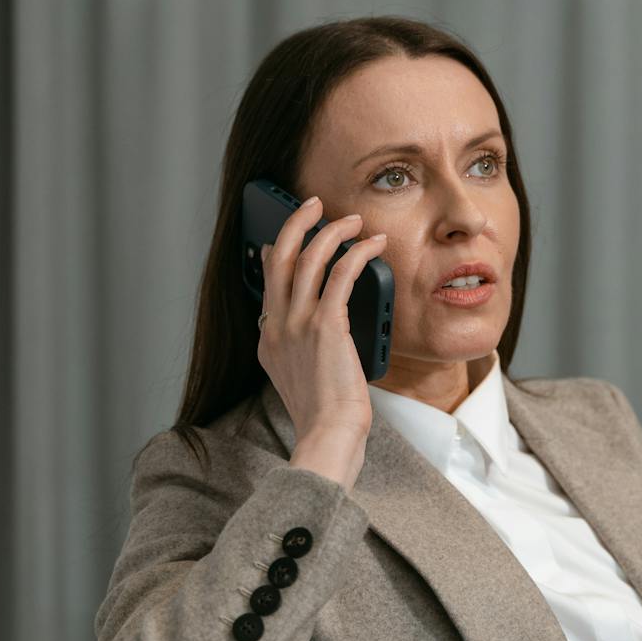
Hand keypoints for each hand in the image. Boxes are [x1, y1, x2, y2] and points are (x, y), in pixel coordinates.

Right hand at [255, 195, 387, 461]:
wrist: (328, 436)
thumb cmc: (325, 416)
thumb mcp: (298, 378)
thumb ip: (297, 347)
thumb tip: (307, 323)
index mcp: (269, 338)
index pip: (268, 280)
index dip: (276, 251)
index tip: (284, 236)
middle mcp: (277, 325)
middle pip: (280, 256)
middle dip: (296, 222)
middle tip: (314, 204)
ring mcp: (297, 324)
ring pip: (309, 257)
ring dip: (333, 231)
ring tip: (353, 220)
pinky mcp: (325, 326)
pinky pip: (340, 274)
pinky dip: (358, 252)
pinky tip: (373, 244)